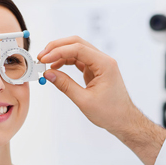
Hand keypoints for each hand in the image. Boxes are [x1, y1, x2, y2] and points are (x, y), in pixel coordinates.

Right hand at [38, 36, 165, 164]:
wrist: (123, 120)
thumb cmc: (110, 112)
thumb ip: (65, 85)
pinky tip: (56, 67)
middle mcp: (103, 60)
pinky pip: (79, 60)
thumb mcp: (84, 100)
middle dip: (57, 47)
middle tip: (42, 57)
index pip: (78, 49)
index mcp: (105, 64)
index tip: (44, 59)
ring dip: (60, 53)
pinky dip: (66, 61)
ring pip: (77, 50)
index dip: (58, 51)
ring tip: (46, 63)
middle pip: (77, 43)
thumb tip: (48, 74)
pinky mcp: (96, 70)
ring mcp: (100, 64)